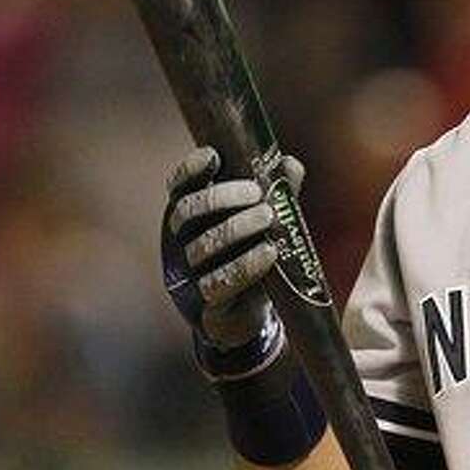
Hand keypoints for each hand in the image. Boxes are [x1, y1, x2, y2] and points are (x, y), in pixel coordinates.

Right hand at [162, 145, 302, 366]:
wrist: (248, 312)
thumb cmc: (252, 254)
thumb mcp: (264, 221)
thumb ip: (276, 192)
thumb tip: (290, 165)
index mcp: (194, 216)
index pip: (179, 187)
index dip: (190, 169)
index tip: (214, 156)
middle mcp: (184, 242)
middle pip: (186, 213)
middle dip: (221, 198)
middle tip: (256, 193)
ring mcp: (191, 273)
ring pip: (201, 247)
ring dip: (235, 229)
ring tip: (268, 217)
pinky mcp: (206, 303)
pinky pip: (217, 283)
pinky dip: (245, 266)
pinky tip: (269, 252)